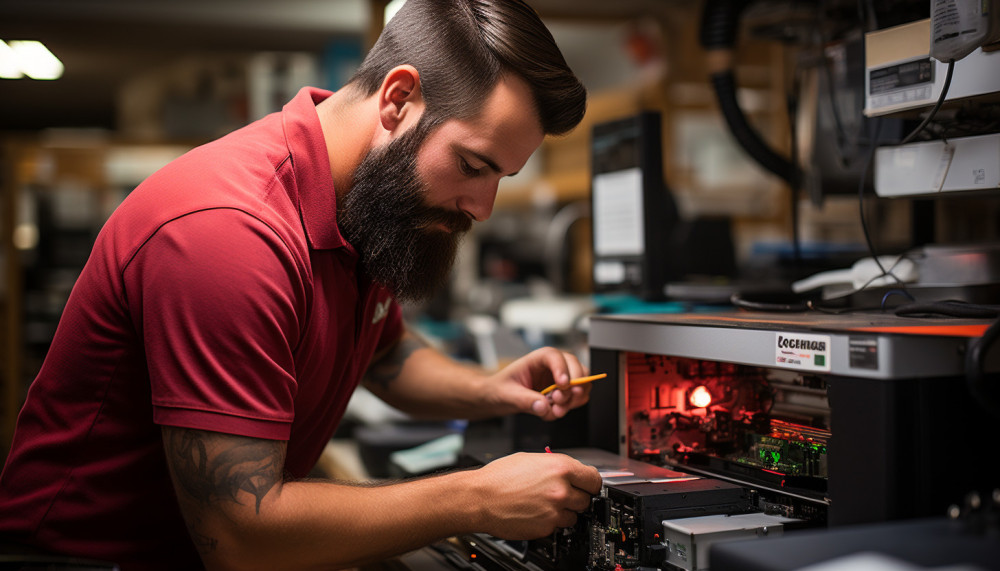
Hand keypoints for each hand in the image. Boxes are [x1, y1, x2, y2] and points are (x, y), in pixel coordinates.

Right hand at [472, 452, 601, 539]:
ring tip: (543, 504)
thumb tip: (571, 472)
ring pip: (574, 516)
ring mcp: (555, 510)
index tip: (587, 486)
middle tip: (559, 494)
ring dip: (563, 512)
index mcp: (560, 468)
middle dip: (575, 497)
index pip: (594, 479)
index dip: (590, 483)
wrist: (479, 498)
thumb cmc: (499, 477)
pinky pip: (557, 526)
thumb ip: (556, 466)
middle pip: (586, 499)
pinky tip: (535, 513)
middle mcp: (561, 489)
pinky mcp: (546, 528)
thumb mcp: (531, 459)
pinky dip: (550, 522)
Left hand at [486, 347, 590, 419]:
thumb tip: (544, 406)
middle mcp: (553, 366)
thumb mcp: (508, 395)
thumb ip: (525, 400)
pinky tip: (553, 411)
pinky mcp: (563, 393)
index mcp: (538, 358)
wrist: (497, 398)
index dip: (562, 369)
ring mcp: (560, 380)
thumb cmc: (500, 389)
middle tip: (559, 400)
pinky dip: (570, 407)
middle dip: (573, 386)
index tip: (562, 385)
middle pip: (576, 368)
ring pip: (582, 384)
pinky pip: (577, 398)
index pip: (555, 356)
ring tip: (556, 409)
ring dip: (573, 399)